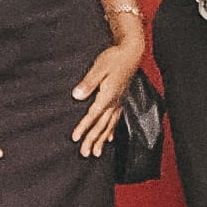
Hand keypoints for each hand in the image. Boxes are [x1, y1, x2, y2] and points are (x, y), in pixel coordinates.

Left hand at [68, 33, 144, 156]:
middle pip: (102, 125)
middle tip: (85, 154)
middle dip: (92, 140)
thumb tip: (77, 95)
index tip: (75, 138)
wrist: (131, 52)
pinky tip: (108, 139)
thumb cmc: (114, 57)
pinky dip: (111, 131)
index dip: (83, 127)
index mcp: (108, 96)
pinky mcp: (121, 100)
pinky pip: (116, 120)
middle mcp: (114, 102)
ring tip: (96, 153)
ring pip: (109, 125)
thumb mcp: (99, 67)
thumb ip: (88, 82)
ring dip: (101, 140)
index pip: (93, 115)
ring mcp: (119, 102)